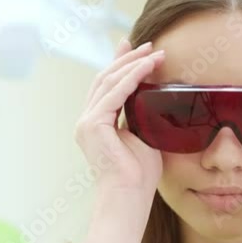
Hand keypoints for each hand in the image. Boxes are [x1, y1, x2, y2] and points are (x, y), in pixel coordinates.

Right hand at [74, 37, 165, 194]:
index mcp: (95, 124)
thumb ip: (141, 115)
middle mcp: (86, 120)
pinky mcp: (93, 125)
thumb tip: (155, 95)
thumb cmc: (139, 175)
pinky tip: (147, 67)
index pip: (106, 85)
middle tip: (149, 45)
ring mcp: (87, 122)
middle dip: (127, 58)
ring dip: (133, 64)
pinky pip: (115, 93)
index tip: (134, 46)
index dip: (119, 63)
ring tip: (155, 53)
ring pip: (109, 82)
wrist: (129, 197)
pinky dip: (132, 77)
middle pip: (105, 78)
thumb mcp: (142, 135)